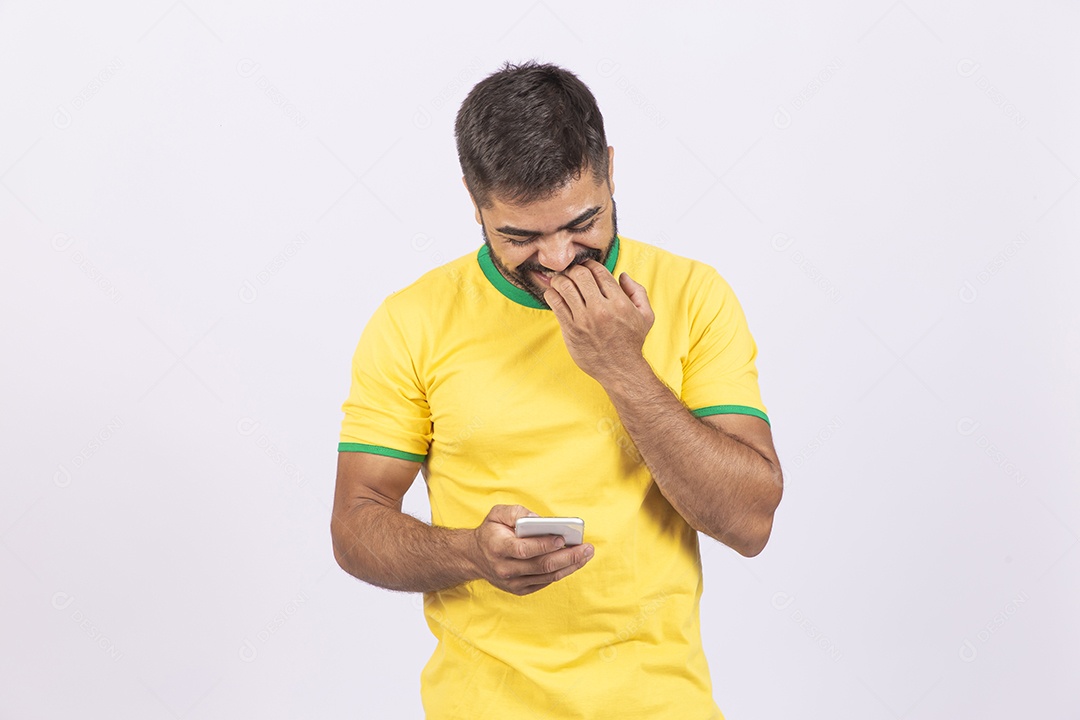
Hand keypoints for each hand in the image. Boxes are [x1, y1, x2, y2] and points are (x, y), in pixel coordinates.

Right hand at [472, 504, 594, 595]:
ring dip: (570, 566)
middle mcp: (505, 568)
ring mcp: (512, 582)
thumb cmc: (491, 532)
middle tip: (587, 548)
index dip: (545, 545)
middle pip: (541, 565)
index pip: (525, 549)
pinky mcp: (520, 589)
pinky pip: (545, 582)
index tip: (563, 538)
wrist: (475, 557)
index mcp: (498, 547)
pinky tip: (574, 562)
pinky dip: (561, 572)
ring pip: (547, 576)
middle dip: (568, 556)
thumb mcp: (497, 514)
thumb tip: (539, 520)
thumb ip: (516, 512)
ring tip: (586, 554)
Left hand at [543, 260, 654, 383]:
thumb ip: (637, 291)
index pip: (598, 271)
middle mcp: (601, 309)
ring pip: (564, 286)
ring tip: (561, 282)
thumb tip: (622, 275)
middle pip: (579, 274)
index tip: (586, 267)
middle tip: (572, 273)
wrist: (620, 369)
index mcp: (619, 302)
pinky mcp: (570, 329)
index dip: (590, 264)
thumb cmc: (632, 342)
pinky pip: (555, 303)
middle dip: (574, 269)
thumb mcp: (646, 315)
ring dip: (560, 280)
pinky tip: (554, 294)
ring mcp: (584, 319)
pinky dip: (552, 294)